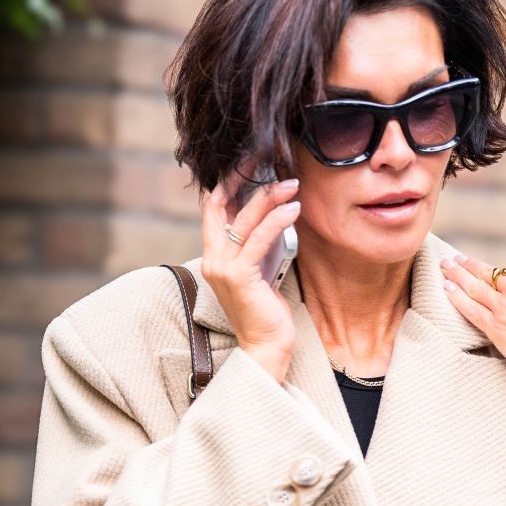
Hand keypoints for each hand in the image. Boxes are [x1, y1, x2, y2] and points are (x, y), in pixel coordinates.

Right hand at [200, 173, 300, 374]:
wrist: (265, 346)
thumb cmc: (267, 309)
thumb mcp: (262, 268)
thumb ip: (261, 243)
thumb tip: (275, 212)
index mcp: (213, 255)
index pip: (213, 208)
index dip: (228, 182)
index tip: (250, 162)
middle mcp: (212, 258)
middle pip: (221, 204)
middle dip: (242, 178)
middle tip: (265, 158)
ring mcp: (222, 267)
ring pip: (244, 220)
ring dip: (269, 197)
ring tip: (291, 184)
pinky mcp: (240, 276)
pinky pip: (259, 239)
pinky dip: (277, 220)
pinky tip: (293, 208)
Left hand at [441, 253, 505, 466]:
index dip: (495, 276)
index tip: (481, 271)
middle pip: (487, 273)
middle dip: (467, 265)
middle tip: (454, 259)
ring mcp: (505, 306)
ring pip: (474, 286)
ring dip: (456, 275)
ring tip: (445, 267)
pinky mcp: (496, 326)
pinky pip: (470, 308)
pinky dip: (455, 296)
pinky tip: (446, 288)